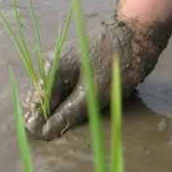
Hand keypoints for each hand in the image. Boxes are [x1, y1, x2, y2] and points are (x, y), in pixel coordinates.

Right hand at [24, 13, 171, 139]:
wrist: (134, 34)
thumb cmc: (113, 65)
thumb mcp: (91, 94)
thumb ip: (67, 114)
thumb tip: (46, 132)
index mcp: (52, 70)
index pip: (38, 101)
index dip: (39, 121)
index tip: (43, 137)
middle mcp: (53, 64)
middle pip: (44, 95)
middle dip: (49, 114)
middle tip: (59, 129)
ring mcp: (64, 61)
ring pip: (55, 90)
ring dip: (59, 107)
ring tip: (66, 120)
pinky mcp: (75, 62)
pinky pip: (65, 84)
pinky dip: (68, 97)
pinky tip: (74, 106)